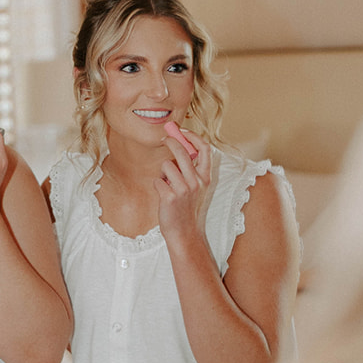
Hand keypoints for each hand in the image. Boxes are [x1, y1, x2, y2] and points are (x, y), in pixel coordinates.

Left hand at [155, 123, 211, 245]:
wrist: (183, 232)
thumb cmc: (185, 207)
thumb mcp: (195, 187)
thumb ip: (191, 169)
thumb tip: (177, 145)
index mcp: (205, 178)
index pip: (205, 149)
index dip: (193, 136)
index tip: (182, 130)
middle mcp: (197, 182)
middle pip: (183, 151)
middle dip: (171, 141)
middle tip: (164, 138)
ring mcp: (184, 190)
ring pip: (166, 165)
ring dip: (162, 172)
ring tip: (167, 184)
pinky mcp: (170, 197)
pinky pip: (157, 181)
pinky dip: (157, 185)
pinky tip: (163, 195)